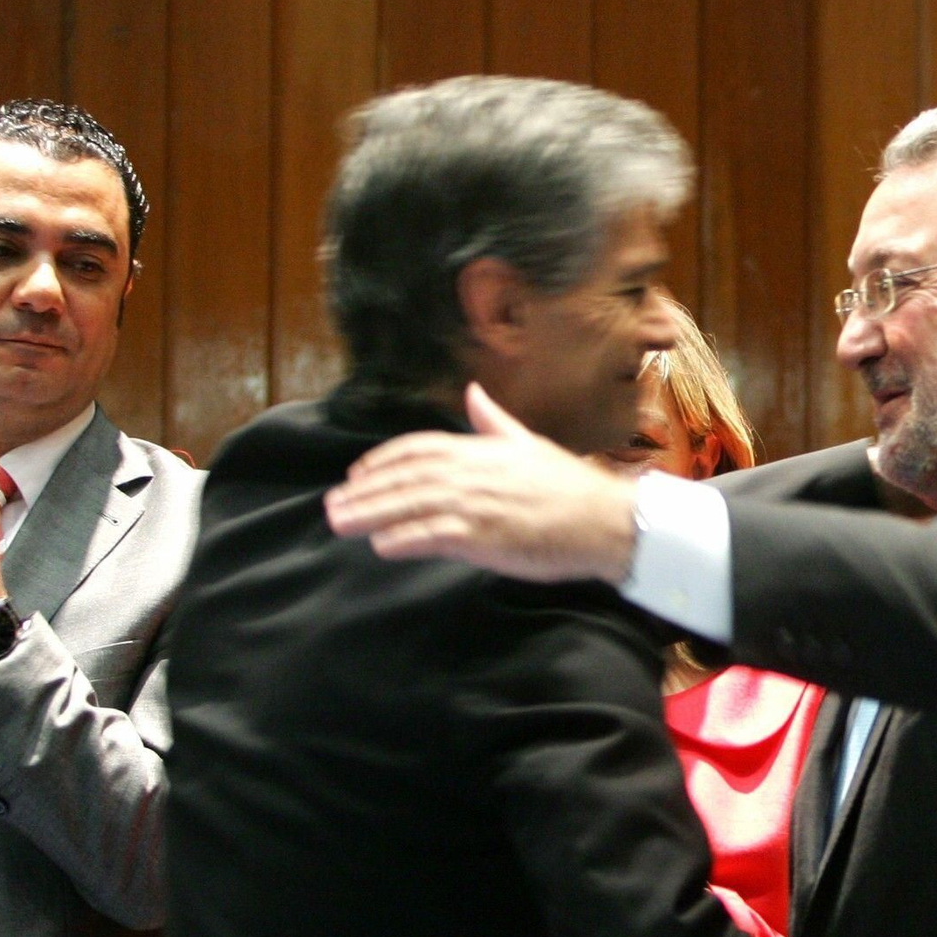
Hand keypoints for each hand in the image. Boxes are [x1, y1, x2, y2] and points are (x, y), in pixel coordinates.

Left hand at [324, 383, 638, 582]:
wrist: (605, 520)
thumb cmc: (570, 486)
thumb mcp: (527, 443)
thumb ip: (493, 421)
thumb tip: (473, 392)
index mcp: (479, 449)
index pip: (417, 449)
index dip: (382, 461)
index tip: (355, 475)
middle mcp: (471, 472)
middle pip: (403, 478)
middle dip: (363, 490)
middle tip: (331, 505)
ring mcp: (475, 504)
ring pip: (409, 505)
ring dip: (370, 513)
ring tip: (340, 523)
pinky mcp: (483, 536)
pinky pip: (432, 535)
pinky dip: (403, 539)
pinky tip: (380, 544)